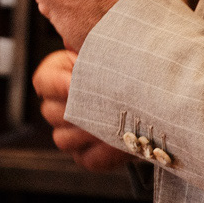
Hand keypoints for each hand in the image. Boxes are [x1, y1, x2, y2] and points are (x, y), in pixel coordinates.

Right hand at [32, 48, 131, 174]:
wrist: (160, 96)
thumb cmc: (136, 70)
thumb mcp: (116, 54)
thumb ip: (97, 49)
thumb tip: (77, 43)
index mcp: (63, 75)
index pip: (42, 82)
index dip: (56, 84)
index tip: (75, 82)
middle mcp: (62, 106)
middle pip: (51, 113)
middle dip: (78, 109)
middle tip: (103, 105)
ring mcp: (72, 134)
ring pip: (63, 139)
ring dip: (89, 131)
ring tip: (115, 123)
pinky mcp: (88, 156)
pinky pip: (87, 160)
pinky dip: (105, 153)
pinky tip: (122, 142)